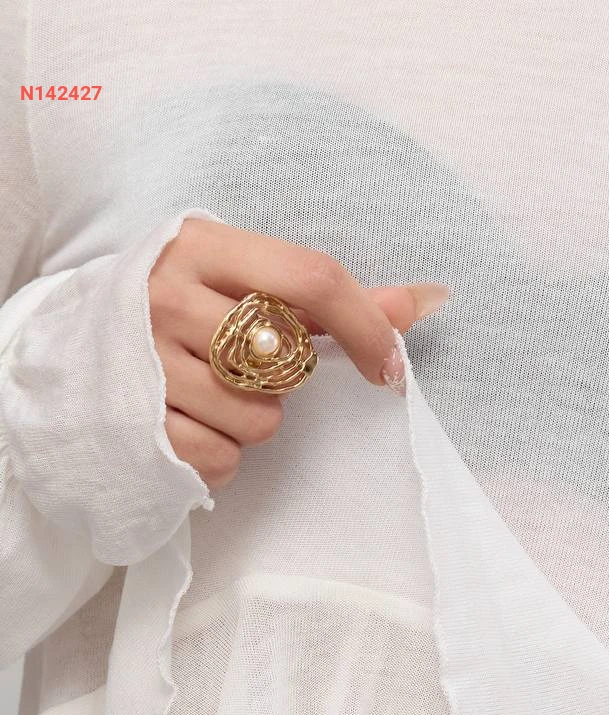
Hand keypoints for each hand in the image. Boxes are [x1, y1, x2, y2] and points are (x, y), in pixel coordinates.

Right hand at [148, 216, 449, 489]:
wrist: (66, 358)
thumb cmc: (176, 314)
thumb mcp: (237, 281)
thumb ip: (328, 296)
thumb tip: (426, 300)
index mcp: (200, 246)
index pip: (312, 279)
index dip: (368, 327)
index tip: (390, 366)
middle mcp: (167, 296)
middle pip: (291, 359)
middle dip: (287, 378)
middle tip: (246, 367)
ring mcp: (146, 363)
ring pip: (261, 418)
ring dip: (251, 421)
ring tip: (207, 397)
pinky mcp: (137, 426)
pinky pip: (224, 458)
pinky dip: (221, 455)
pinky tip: (188, 425)